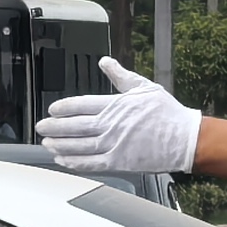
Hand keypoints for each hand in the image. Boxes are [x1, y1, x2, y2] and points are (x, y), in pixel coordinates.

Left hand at [40, 57, 201, 179]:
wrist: (185, 139)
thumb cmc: (167, 114)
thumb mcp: (144, 86)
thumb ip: (120, 75)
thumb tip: (105, 62)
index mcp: (116, 105)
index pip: (81, 104)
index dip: (63, 107)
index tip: (52, 109)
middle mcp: (111, 125)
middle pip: (75, 126)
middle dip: (54, 127)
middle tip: (41, 127)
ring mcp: (114, 145)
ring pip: (79, 146)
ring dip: (60, 145)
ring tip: (47, 144)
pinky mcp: (119, 162)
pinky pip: (91, 163)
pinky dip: (74, 162)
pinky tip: (63, 160)